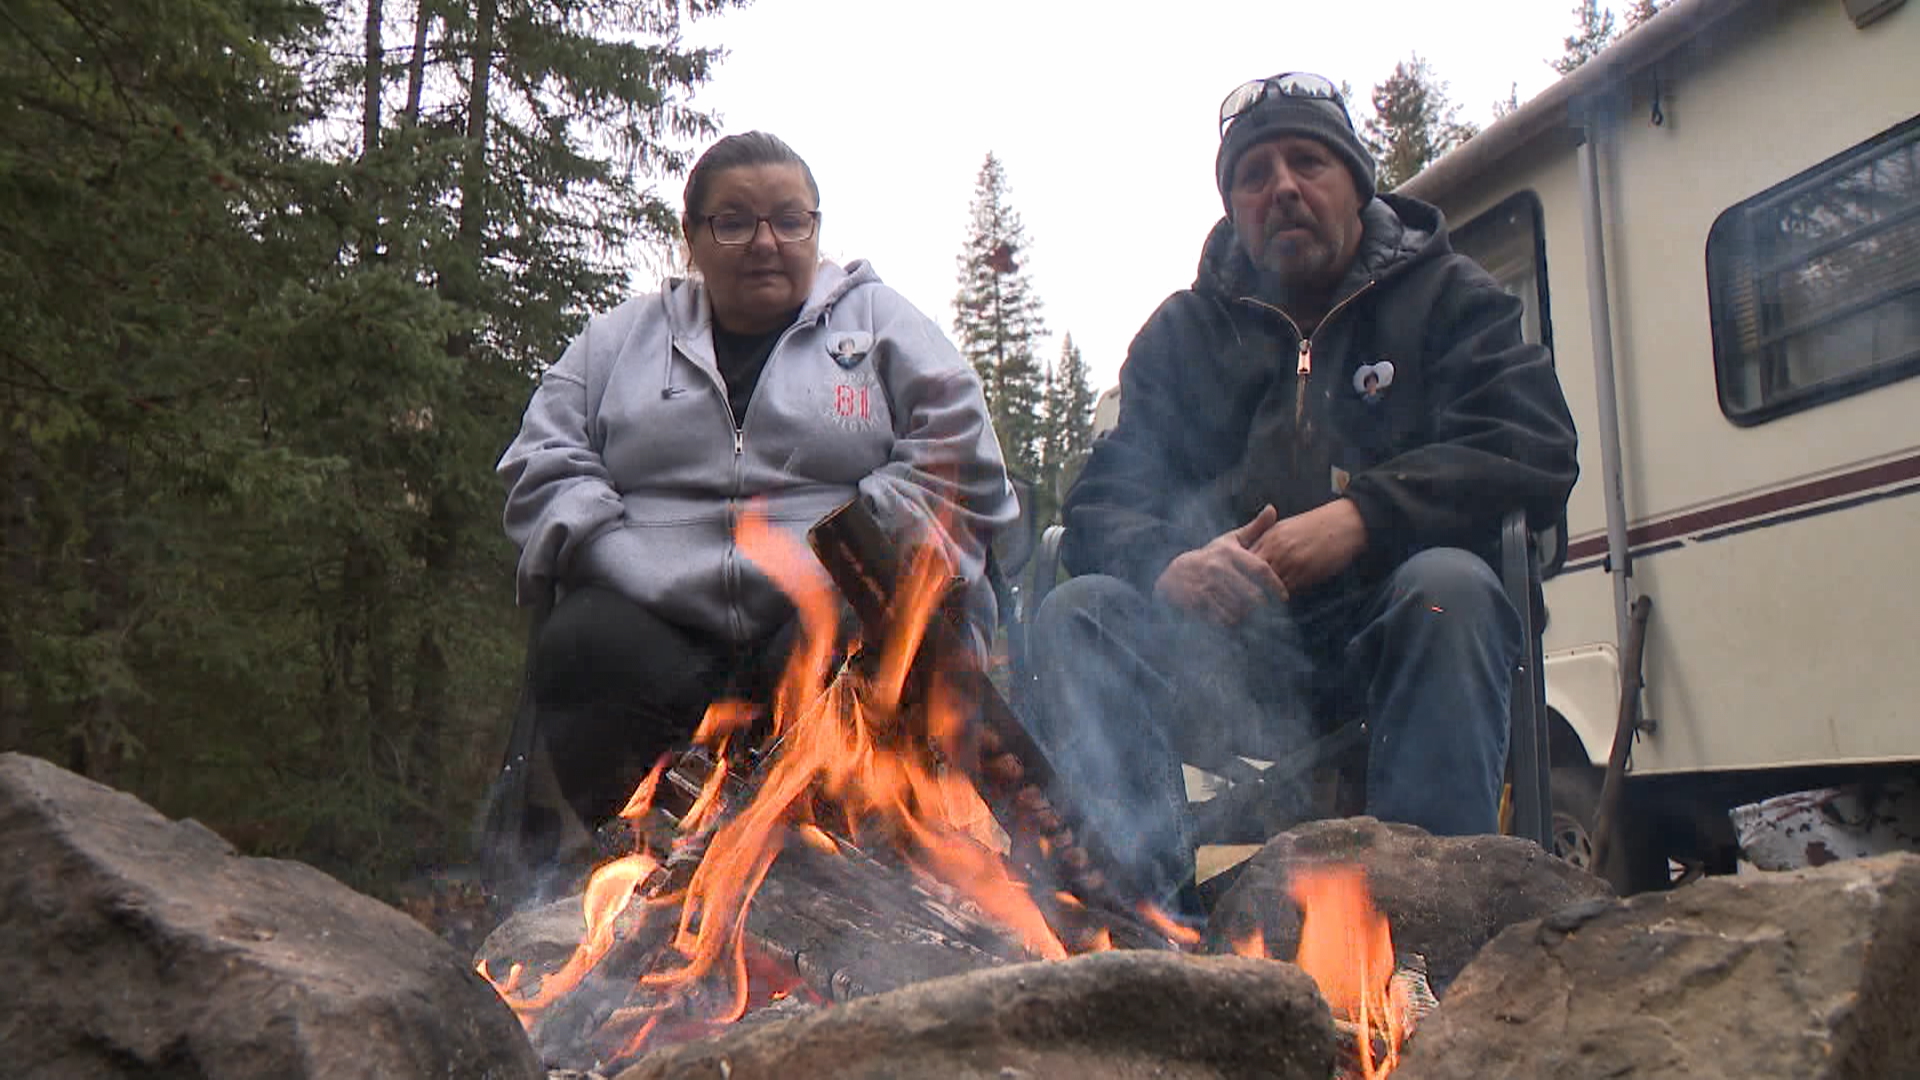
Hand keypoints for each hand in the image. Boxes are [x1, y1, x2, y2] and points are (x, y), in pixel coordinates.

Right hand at [1153, 506, 1288, 625]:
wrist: (1173, 575)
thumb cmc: (1208, 558)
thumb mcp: (1228, 541)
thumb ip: (1254, 528)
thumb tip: (1273, 508)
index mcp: (1229, 552)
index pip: (1261, 570)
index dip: (1276, 586)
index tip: (1285, 598)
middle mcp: (1217, 567)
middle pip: (1253, 595)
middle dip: (1262, 607)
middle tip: (1267, 613)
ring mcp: (1204, 584)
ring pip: (1238, 610)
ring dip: (1246, 618)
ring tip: (1249, 619)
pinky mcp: (1194, 601)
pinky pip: (1220, 619)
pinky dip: (1229, 624)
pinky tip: (1230, 621)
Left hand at [1249, 499, 1368, 596]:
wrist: (1345, 523)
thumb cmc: (1317, 526)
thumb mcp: (1287, 528)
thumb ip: (1268, 542)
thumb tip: (1253, 560)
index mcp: (1269, 536)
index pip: (1244, 560)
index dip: (1239, 576)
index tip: (1237, 588)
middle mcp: (1276, 548)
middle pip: (1251, 575)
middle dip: (1246, 590)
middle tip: (1242, 604)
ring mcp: (1290, 560)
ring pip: (1266, 586)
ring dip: (1262, 598)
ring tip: (1256, 610)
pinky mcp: (1305, 572)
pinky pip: (1286, 591)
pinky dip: (1280, 599)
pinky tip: (1278, 605)